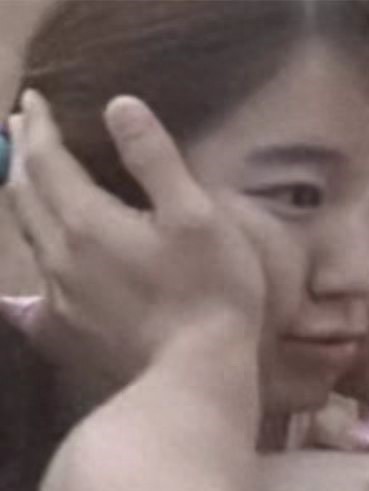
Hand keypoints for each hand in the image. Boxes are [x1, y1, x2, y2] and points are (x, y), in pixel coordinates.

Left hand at [2, 91, 266, 380]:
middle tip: (21, 129)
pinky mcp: (67, 335)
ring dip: (21, 201)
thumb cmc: (211, 291)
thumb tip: (119, 106)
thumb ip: (156, 160)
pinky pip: (28, 304)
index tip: (33, 101)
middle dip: (22, 157)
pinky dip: (16, 291)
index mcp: (88, 220)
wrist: (197, 375)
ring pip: (27, 239)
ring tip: (23, 181)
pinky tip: (13, 298)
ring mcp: (59, 299)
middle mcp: (60, 255)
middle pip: (25, 195)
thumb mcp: (198, 216)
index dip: (38, 127)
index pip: (47, 160)